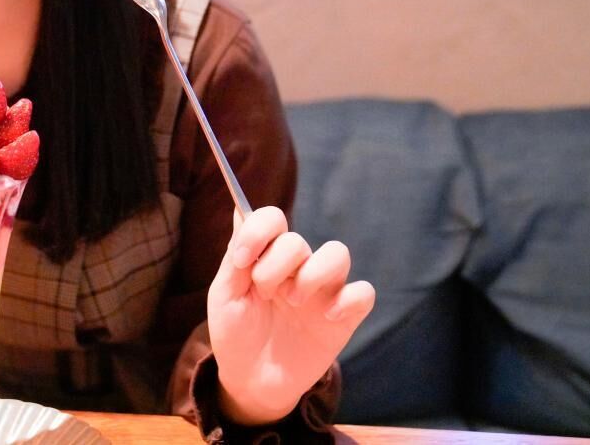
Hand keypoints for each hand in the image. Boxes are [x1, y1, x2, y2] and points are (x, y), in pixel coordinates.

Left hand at [207, 206, 374, 426]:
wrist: (252, 382)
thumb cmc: (236, 334)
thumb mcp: (226, 297)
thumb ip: (235, 256)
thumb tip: (238, 208)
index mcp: (266, 257)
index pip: (272, 219)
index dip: (259, 230)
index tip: (242, 259)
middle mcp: (297, 266)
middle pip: (297, 241)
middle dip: (276, 264)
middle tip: (265, 292)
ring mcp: (322, 290)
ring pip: (338, 253)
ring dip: (313, 273)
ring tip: (293, 301)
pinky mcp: (343, 316)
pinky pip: (363, 293)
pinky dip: (348, 300)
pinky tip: (326, 317)